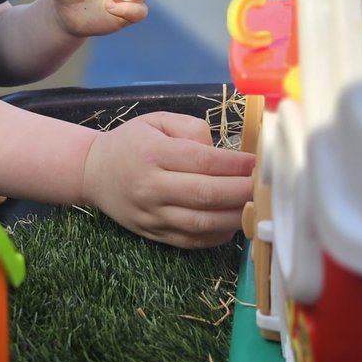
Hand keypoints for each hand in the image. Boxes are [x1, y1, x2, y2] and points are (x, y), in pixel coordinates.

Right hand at [83, 111, 253, 248]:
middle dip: (244, 192)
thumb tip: (224, 152)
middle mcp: (151, 187)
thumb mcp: (156, 120)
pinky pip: (192, 241)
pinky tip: (233, 222)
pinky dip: (218, 235)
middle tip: (269, 187)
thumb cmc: (130, 142)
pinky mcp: (153, 234)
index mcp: (153, 154)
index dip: (238, 165)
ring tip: (258, 207)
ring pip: (202, 223)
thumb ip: (192, 129)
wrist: (93, 172)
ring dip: (236, 218)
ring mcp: (152, 215)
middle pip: (207, 195)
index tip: (262, 163)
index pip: (204, 162)